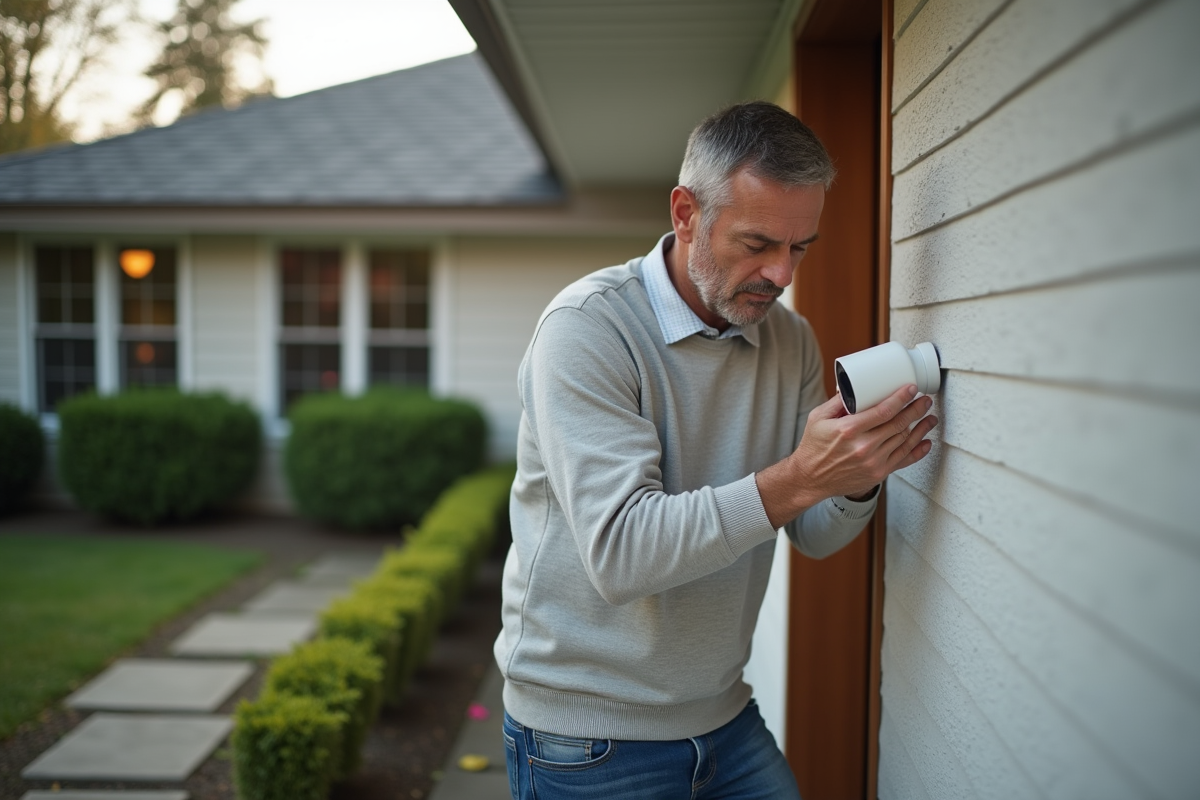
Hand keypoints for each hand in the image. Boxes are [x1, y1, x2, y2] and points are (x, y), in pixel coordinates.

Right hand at [756, 384, 936, 526]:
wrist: (810, 479)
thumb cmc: (813, 448)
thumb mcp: (818, 418)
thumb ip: (838, 402)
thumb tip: (855, 387)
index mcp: (849, 430)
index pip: (883, 411)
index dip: (901, 398)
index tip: (911, 389)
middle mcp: (863, 447)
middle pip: (899, 424)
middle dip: (916, 409)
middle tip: (924, 400)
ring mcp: (873, 462)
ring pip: (905, 441)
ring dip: (921, 428)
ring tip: (929, 417)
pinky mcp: (878, 474)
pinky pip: (903, 460)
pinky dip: (917, 451)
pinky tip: (925, 441)